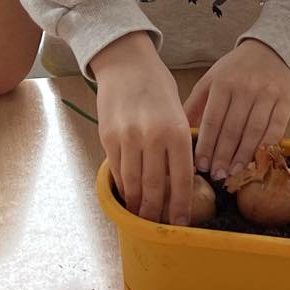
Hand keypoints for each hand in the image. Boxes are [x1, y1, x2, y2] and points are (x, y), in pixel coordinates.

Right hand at [88, 32, 193, 224]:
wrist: (126, 63)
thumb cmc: (157, 85)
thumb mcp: (178, 111)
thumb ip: (179, 143)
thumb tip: (180, 177)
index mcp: (176, 131)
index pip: (181, 179)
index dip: (180, 205)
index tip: (181, 223)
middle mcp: (152, 137)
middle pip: (155, 186)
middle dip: (157, 212)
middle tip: (159, 227)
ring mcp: (127, 139)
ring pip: (133, 183)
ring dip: (138, 204)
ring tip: (142, 217)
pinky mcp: (108, 138)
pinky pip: (116, 170)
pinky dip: (123, 186)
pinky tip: (128, 195)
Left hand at [186, 38, 289, 180]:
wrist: (271, 52)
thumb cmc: (235, 70)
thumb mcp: (211, 80)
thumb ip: (195, 104)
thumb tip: (181, 132)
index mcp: (223, 83)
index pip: (212, 121)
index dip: (206, 146)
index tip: (200, 165)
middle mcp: (246, 88)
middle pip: (232, 129)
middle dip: (223, 156)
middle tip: (216, 175)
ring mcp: (268, 95)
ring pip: (254, 132)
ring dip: (242, 156)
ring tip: (233, 172)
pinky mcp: (286, 102)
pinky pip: (276, 130)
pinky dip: (266, 147)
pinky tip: (256, 160)